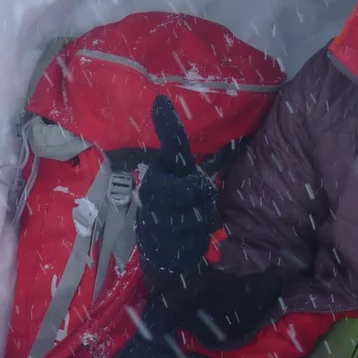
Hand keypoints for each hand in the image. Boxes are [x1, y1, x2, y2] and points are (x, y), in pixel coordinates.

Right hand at [135, 95, 218, 273]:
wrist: (160, 256)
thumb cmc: (175, 212)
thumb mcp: (181, 185)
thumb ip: (186, 167)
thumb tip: (174, 124)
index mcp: (158, 174)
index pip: (170, 147)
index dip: (168, 126)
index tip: (161, 101)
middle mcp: (153, 192)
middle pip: (196, 186)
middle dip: (204, 197)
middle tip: (197, 203)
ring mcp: (156, 220)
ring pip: (202, 216)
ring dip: (204, 222)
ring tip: (189, 225)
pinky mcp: (163, 246)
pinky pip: (198, 240)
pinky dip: (198, 243)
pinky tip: (185, 243)